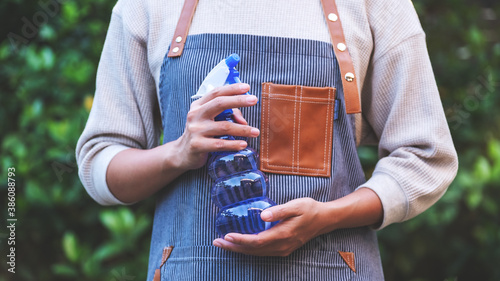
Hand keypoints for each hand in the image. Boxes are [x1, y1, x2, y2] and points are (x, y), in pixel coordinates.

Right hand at [172, 83, 259, 170]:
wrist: (183, 153)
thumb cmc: (201, 134)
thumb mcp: (211, 121)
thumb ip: (227, 116)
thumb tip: (244, 122)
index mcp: (199, 106)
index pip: (216, 93)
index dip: (232, 89)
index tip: (247, 87)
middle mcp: (196, 115)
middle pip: (219, 104)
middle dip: (238, 100)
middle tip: (254, 100)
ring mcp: (195, 130)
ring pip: (224, 126)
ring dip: (242, 129)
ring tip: (255, 131)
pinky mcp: (197, 145)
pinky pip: (219, 144)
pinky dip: (233, 144)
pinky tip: (243, 144)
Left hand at [213, 197, 330, 255]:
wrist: (324, 220)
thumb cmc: (310, 209)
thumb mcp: (296, 205)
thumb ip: (279, 210)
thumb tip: (262, 215)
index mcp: (283, 234)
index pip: (257, 241)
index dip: (240, 240)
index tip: (226, 235)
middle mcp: (282, 246)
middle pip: (253, 250)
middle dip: (234, 247)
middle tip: (216, 242)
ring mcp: (283, 249)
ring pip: (257, 253)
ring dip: (239, 249)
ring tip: (224, 244)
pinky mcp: (283, 248)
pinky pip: (262, 252)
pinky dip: (249, 250)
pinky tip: (241, 244)